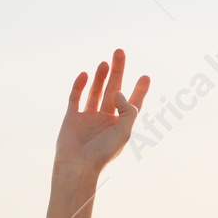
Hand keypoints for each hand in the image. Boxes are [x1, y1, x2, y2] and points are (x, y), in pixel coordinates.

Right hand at [56, 48, 150, 174]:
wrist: (78, 166)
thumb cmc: (103, 152)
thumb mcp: (124, 131)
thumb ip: (128, 110)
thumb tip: (119, 92)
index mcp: (120, 125)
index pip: (132, 104)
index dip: (139, 90)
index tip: (145, 76)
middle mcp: (105, 119)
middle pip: (113, 90)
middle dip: (117, 71)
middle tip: (120, 52)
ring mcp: (88, 117)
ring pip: (95, 91)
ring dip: (100, 76)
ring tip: (105, 62)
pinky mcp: (72, 117)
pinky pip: (76, 97)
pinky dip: (79, 85)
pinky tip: (84, 74)